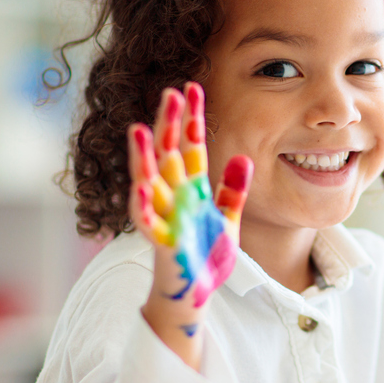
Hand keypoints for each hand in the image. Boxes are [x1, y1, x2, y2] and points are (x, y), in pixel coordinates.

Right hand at [128, 83, 252, 368]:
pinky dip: (142, 208)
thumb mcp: (228, 219)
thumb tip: (245, 157)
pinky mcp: (162, 243)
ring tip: (139, 130)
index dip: (191, 118)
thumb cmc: (207, 256)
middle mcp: (174, 198)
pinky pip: (148, 224)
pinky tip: (138, 189)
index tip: (191, 87)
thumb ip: (234, 190)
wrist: (194, 295)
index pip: (191, 145)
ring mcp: (165, 218)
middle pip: (169, 155)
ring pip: (150, 183)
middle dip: (169, 125)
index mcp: (192, 189)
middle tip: (171, 92)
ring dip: (144, 158)